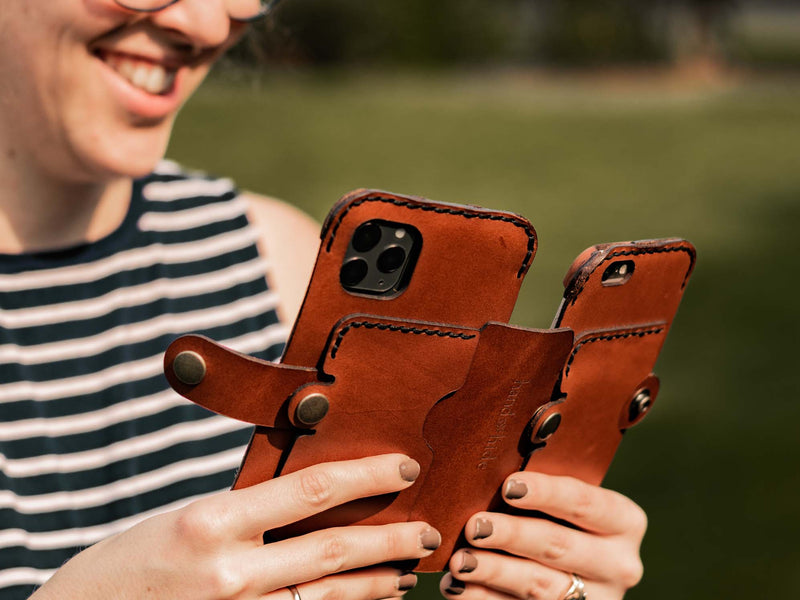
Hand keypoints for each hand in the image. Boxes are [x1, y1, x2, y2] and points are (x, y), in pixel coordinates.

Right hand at [31, 454, 436, 599]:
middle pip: (333, 551)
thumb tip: (312, 496)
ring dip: (377, 586)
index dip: (367, 475)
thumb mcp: (187, 516)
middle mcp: (230, 572)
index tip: (405, 466)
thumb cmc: (132, 560)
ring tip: (408, 573)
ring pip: (328, 599)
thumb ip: (248, 510)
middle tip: (428, 531)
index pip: (310, 490)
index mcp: (212, 521)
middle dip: (391, 541)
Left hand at [441, 472, 645, 599]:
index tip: (508, 487)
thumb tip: (491, 467)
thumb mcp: (568, 504)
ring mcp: (596, 598)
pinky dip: (485, 598)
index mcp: (624, 522)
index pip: (584, 502)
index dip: (546, 493)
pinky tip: (458, 586)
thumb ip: (543, 489)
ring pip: (539, 585)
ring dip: (494, 571)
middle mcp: (619, 564)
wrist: (580, 574)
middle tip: (475, 526)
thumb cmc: (564, 519)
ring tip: (460, 561)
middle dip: (512, 535)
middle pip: (558, 545)